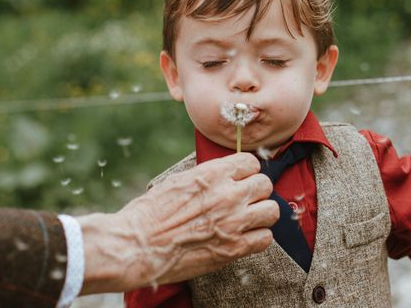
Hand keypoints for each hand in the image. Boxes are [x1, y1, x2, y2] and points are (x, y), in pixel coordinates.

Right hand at [79, 152, 277, 293]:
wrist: (137, 246)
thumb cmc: (149, 213)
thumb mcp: (178, 181)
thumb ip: (206, 177)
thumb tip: (222, 175)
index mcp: (212, 174)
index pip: (251, 162)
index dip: (246, 170)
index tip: (241, 178)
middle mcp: (227, 195)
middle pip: (264, 184)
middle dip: (256, 190)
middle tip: (245, 199)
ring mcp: (233, 222)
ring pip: (272, 210)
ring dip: (261, 213)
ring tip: (248, 218)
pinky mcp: (234, 249)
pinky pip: (265, 239)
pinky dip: (258, 237)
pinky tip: (244, 237)